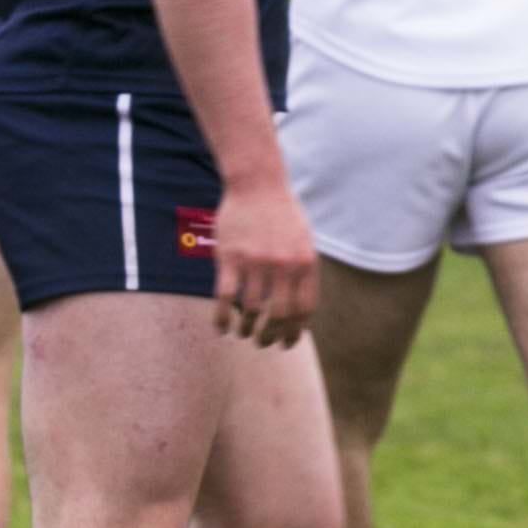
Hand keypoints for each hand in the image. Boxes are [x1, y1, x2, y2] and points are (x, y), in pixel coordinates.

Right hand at [212, 172, 319, 347]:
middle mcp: (283, 266)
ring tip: (244, 334)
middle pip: (279, 315)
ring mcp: (256, 262)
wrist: (257, 183)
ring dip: (248, 329)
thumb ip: (302, 273)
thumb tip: (298, 310)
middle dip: (271, 336)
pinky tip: (221, 329)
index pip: (303, 310)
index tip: (286, 344)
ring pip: (252, 310)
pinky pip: (225, 298)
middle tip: (264, 343)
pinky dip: (222, 319)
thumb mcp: (303, 242)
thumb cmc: (281, 214)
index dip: (294, 333)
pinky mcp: (229, 258)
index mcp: (305, 264)